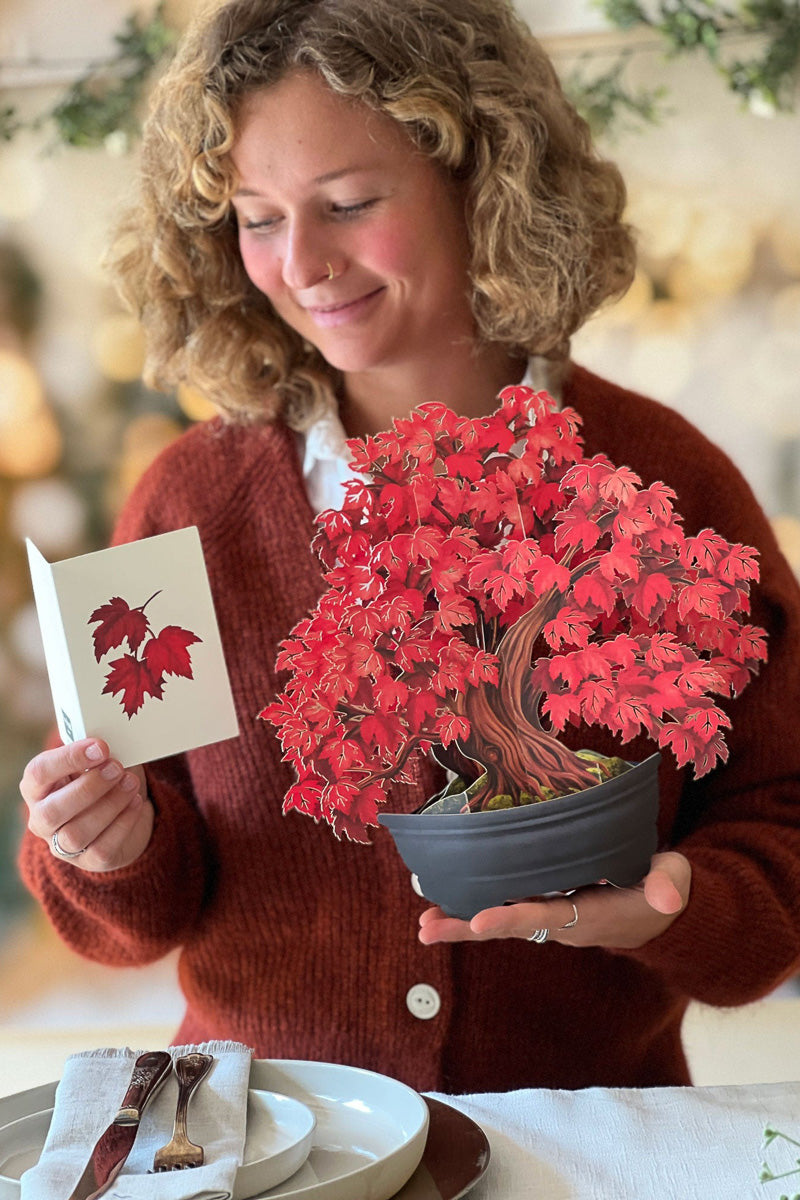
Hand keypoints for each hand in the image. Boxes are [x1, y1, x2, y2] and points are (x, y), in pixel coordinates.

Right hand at [20, 738, 152, 871]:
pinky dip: (123, 822)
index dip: (67, 759)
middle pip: (52, 811)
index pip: (39, 773)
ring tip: (131, 783)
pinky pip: (102, 848)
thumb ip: (99, 751)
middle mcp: (42, 819)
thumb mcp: (99, 760)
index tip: (100, 747)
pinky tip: (136, 803)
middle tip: (116, 768)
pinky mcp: (88, 862)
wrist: (126, 813)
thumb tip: (113, 739)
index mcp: (38, 787)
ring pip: (76, 834)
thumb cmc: (106, 780)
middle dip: (88, 787)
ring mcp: (62, 845)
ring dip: (108, 805)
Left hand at [417, 851, 690, 949]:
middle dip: (467, 927)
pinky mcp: (546, 908)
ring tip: (423, 923)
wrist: (662, 912)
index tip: (481, 919)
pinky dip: (476, 910)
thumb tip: (668, 897)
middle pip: (509, 926)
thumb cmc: (664, 887)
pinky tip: (444, 905)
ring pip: (502, 921)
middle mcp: (563, 923)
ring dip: (462, 923)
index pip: (545, 916)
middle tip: (426, 928)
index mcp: (589, 915)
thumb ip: (668, 885)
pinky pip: (507, 911)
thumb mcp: (672, 880)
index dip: (512, 916)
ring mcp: (552, 918)